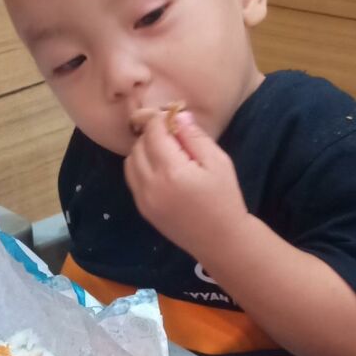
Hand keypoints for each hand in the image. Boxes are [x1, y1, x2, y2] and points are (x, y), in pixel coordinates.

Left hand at [124, 110, 248, 258]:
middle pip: (138, 145)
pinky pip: (132, 178)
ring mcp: (143, 198)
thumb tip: (179, 114)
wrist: (221, 240)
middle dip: (152, 134)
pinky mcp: (142, 208)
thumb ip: (195, 137)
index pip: (153, 132)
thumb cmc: (225, 199)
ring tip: (166, 152)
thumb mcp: (218, 163)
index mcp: (171, 171)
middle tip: (173, 135)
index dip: (161, 119)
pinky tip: (161, 169)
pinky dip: (140, 167)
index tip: (174, 117)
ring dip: (143, 150)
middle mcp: (150, 185)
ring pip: (130, 161)